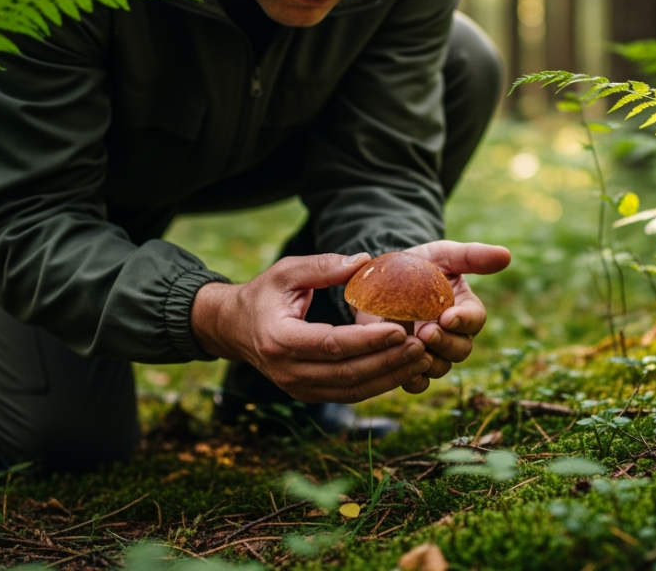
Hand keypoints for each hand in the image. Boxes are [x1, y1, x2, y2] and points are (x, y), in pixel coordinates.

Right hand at [190, 253, 431, 403]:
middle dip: (388, 362)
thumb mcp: (286, 272)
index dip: (368, 340)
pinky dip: (378, 384)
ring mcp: (298, 388)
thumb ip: (323, 266)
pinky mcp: (309, 394)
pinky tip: (403, 369)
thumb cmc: (263, 296)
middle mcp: (288, 372)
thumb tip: (364, 261)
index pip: (331, 344)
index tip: (400, 328)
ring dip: (389, 377)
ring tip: (421, 359)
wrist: (233, 329)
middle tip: (421, 346)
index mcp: (279, 339)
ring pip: (352, 389)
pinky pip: (349, 393)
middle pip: (347, 373)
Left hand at [355, 241, 510, 392]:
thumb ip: (471, 256)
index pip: (475, 319)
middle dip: (445, 342)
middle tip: (426, 332)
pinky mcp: (409, 365)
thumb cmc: (417, 265)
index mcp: (465, 309)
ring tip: (411, 347)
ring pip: (440, 367)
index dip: (464, 320)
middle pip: (461, 349)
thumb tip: (506, 255)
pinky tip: (402, 368)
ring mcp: (432, 352)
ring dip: (429, 361)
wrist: (380, 281)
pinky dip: (413, 380)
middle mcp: (453, 335)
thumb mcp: (442, 255)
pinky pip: (417, 383)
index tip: (448, 316)